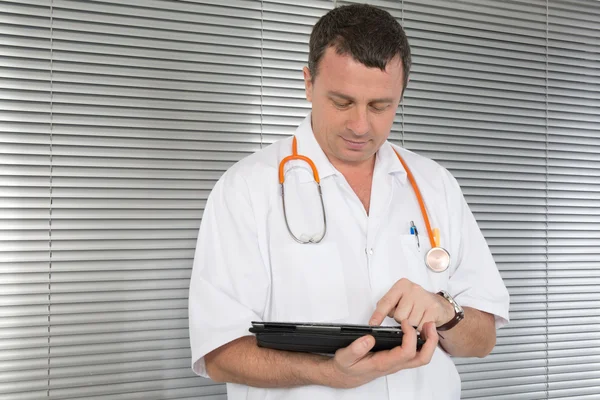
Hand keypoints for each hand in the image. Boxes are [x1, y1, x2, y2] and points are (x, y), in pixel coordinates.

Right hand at [320, 320, 437, 388]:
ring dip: (428, 342)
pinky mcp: (396, 359)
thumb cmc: (346, 367)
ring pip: (421, 357)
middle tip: (429, 324)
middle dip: (430, 342)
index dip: (410, 336)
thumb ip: (355, 349)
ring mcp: (396, 363)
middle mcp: (394, 365)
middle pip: (421, 358)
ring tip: (427, 325)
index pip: (406, 352)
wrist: (345, 376)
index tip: (404, 322)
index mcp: (383, 363)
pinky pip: (415, 354)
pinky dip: (421, 342)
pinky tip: (418, 331)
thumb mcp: (344, 357)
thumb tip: (369, 339)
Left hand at [369, 278, 454, 330]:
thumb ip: (388, 305)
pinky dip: (420, 328)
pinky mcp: (433, 309)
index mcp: (401, 285)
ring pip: (410, 323)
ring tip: (416, 317)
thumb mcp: (400, 299)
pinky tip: (423, 321)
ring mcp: (424, 298)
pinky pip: (421, 327)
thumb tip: (376, 319)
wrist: (439, 305)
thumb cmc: (415, 303)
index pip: (386, 302)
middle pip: (398, 316)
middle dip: (401, 320)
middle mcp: (413, 289)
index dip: (378, 314)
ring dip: (411, 325)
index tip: (372, 324)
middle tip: (408, 314)